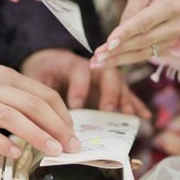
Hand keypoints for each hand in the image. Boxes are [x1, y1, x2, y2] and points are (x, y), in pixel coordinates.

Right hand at [0, 23, 79, 157]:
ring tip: (53, 150)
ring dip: (36, 134)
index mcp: (4, 77)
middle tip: (72, 146)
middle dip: (57, 127)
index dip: (62, 115)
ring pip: (11, 116)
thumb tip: (39, 119)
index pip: (43, 94)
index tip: (72, 133)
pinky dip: (0, 141)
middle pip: (33, 105)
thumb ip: (11, 95)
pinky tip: (16, 152)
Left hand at [21, 49, 150, 118]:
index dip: (79, 89)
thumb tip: (36, 110)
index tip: (76, 106)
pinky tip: (144, 117)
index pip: (79, 73)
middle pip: (107, 76)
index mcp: (71, 63)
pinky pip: (126, 95)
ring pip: (120, 85)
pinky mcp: (112, 88)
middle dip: (109, 93)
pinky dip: (136, 106)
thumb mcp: (35, 77)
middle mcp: (93, 68)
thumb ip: (37, 90)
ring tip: (130, 116)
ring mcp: (104, 78)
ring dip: (125, 101)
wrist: (49, 62)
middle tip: (108, 110)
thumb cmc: (41, 71)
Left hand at [91, 0, 179, 67]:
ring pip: (143, 53)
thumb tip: (118, 33)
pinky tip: (109, 62)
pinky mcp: (169, 46)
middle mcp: (175, 25)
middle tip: (96, 57)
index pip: (144, 22)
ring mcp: (174, 38)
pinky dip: (126, 59)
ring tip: (97, 63)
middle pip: (142, 42)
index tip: (108, 44)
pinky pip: (145, 55)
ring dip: (119, 60)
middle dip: (117, 51)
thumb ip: (131, 9)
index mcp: (170, 5)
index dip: (126, 34)